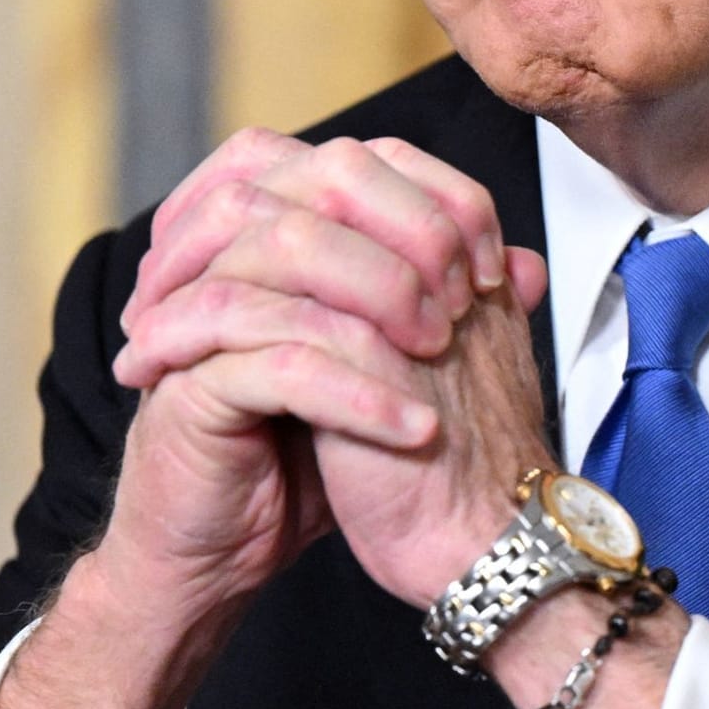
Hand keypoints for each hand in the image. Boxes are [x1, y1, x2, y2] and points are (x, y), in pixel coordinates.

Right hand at [0, 130, 512, 708]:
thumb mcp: (385, 369)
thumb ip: (443, 308)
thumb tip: (525, 264)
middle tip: (465, 300)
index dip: (431, 198)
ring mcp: (194, 313)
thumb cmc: (299, 456)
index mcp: (269, 237)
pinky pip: (269, 363)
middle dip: (405, 233)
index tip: (491, 268)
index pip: (350, 160)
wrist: (222, 548)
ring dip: (377, 295)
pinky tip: (410, 425)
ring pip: (282, 253)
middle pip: (312, 184)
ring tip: (439, 350)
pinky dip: (352, 391)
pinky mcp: (183, 383)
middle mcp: (223, 257)